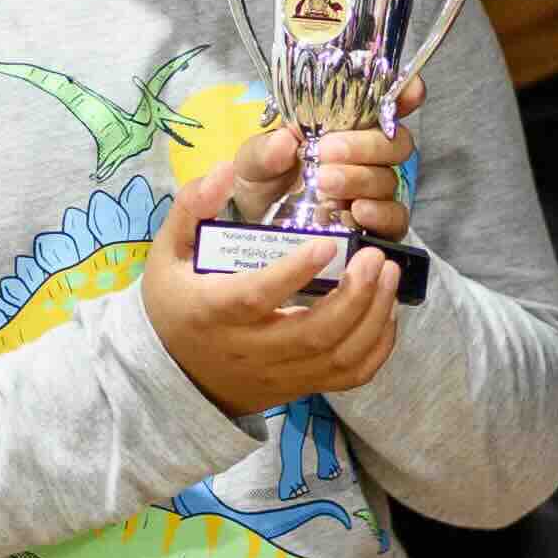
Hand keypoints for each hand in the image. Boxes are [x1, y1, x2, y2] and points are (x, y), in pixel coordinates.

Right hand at [141, 171, 403, 411]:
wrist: (178, 375)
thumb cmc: (177, 302)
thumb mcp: (168, 253)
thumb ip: (192, 208)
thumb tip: (224, 170)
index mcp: (214, 312)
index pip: (257, 297)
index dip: (294, 273)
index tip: (327, 243)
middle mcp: (250, 349)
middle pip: (313, 334)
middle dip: (355, 295)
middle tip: (377, 255)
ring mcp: (279, 374)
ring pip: (338, 358)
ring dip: (374, 316)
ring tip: (389, 273)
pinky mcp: (300, 386)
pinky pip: (349, 377)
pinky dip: (377, 347)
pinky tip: (386, 310)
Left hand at [200, 93, 414, 249]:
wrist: (257, 226)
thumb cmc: (263, 181)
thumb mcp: (253, 160)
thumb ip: (264, 151)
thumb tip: (285, 141)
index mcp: (347, 127)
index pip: (387, 104)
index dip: (405, 95)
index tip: (410, 93)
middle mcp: (369, 157)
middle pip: (395, 143)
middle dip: (365, 145)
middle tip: (326, 152)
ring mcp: (376, 192)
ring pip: (389, 179)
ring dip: (360, 178)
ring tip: (326, 184)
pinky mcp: (377, 226)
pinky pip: (394, 218)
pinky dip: (379, 213)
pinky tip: (357, 211)